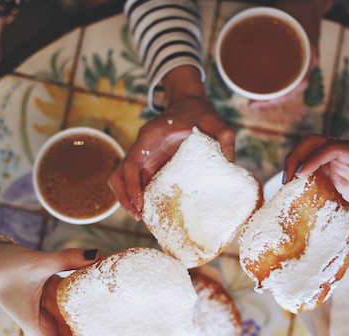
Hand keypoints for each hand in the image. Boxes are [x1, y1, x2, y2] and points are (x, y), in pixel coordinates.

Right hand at [0, 213, 118, 335]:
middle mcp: (45, 322)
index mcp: (38, 328)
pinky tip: (109, 300)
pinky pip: (74, 303)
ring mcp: (49, 308)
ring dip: (96, 330)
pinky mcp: (51, 293)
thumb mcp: (35, 264)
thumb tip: (97, 255)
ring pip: (78, 325)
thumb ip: (67, 259)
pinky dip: (90, 303)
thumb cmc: (2, 268)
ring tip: (123, 334)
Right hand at [109, 66, 233, 219]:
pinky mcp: (150, 165)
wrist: (189, 105)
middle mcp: (142, 148)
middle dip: (125, 197)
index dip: (131, 185)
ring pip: (122, 180)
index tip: (140, 203)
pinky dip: (139, 196)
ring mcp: (144, 158)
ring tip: (142, 216)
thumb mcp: (214, 120)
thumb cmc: (199, 113)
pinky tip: (151, 209)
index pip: (130, 164)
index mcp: (150, 137)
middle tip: (139, 215)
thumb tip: (230, 158)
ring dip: (127, 199)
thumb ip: (224, 135)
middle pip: (118, 176)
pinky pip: (137, 182)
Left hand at [251, 0, 335, 106]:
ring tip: (258, 102)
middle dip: (274, 102)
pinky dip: (279, 88)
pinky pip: (291, 79)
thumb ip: (267, 25)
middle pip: (294, 91)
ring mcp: (307, 62)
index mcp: (308, 54)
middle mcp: (309, 62)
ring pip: (293, 87)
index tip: (258, 102)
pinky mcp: (301, 61)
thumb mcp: (282, 15)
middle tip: (253, 105)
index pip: (297, 85)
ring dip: (276, 97)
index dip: (278, 98)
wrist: (311, 3)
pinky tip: (267, 91)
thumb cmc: (297, 7)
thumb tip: (242, 32)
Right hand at [283, 134, 348, 244]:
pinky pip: (314, 167)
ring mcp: (339, 159)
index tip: (299, 175)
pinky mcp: (336, 168)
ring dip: (295, 165)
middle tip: (287, 183)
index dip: (313, 159)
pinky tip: (299, 196)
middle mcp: (346, 152)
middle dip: (295, 157)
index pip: (331, 148)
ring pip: (309, 151)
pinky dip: (303, 177)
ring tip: (288, 190)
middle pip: (311, 143)